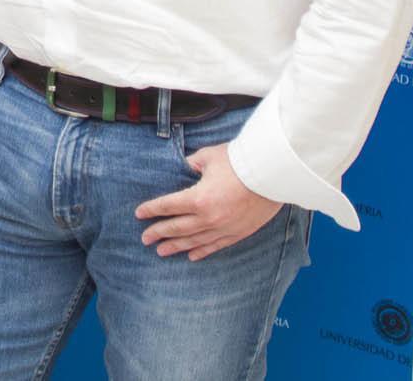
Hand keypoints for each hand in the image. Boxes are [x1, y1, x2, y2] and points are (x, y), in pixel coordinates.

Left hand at [135, 142, 282, 259]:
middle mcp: (208, 218)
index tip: (139, 214)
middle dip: (158, 233)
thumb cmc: (240, 161)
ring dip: (176, 246)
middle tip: (145, 239)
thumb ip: (192, 163)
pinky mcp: (238, 233)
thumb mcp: (209, 157)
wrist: (272, 175)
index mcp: (198, 198)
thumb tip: (184, 167)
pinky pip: (215, 245)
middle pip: (177, 228)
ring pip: (194, 241)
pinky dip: (202, 251)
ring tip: (161, 251)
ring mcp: (223, 228)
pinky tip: (192, 256)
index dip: (151, 210)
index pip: (168, 206)